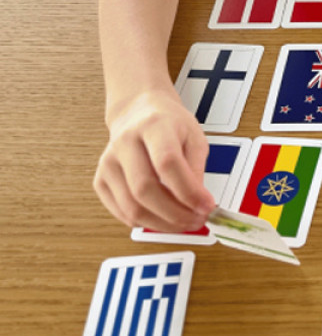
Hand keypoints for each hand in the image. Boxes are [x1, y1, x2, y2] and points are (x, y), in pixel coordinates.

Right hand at [94, 90, 214, 230]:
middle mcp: (125, 143)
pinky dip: (146, 222)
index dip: (188, 190)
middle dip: (176, 213)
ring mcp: (109, 163)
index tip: (206, 206)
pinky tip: (163, 219)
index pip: (167, 163)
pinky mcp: (100, 180)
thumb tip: (198, 202)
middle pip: (145, 189)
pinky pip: (122, 213)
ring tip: (184, 222)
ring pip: (132, 207)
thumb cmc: (169, 124)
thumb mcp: (194, 136)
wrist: (138, 112)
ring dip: (162, 223)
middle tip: (197, 220)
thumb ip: (197, 167)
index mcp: (153, 126)